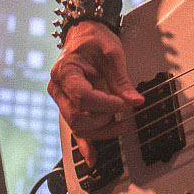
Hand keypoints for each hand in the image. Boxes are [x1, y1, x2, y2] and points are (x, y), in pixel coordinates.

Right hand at [48, 21, 143, 158]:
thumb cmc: (95, 40)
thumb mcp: (112, 53)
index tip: (125, 104)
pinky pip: (75, 130)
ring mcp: (61, 100)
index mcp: (65, 71)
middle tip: (125, 108)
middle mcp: (58, 88)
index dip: (106, 104)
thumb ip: (122, 79)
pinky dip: (84, 145)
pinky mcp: (69, 108)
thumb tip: (136, 101)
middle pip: (78, 116)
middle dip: (105, 117)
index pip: (83, 96)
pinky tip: (92, 158)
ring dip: (103, 130)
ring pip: (78, 127)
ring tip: (124, 124)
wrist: (83, 35)